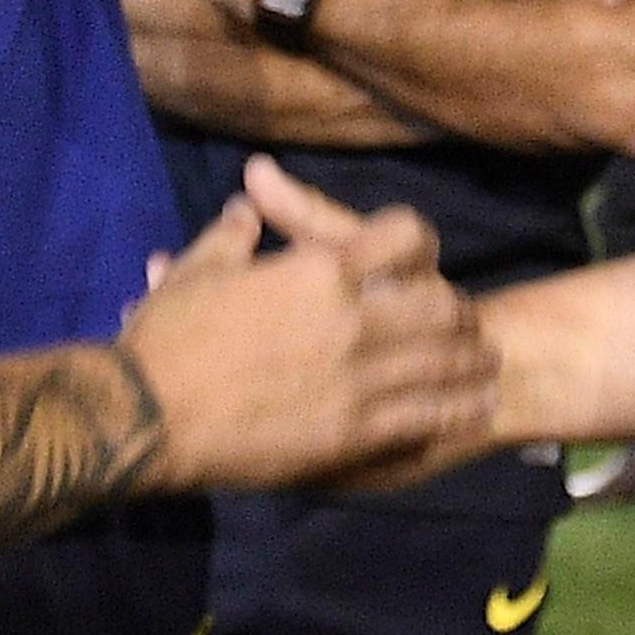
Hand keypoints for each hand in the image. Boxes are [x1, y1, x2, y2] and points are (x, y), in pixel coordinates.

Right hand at [122, 158, 491, 487]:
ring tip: (485, 363)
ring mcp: (360, 379)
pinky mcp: (355, 433)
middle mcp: (354, 319)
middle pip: (441, 303)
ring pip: (445, 362)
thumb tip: (251, 201)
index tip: (420, 254)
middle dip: (457, 309)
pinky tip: (476, 408)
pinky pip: (428, 417)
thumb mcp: (200, 269)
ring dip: (470, 360)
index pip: (405, 236)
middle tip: (463, 319)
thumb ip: (236, 233)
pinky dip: (460, 409)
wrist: (149, 416)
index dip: (420, 241)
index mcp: (320, 269)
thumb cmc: (168, 338)